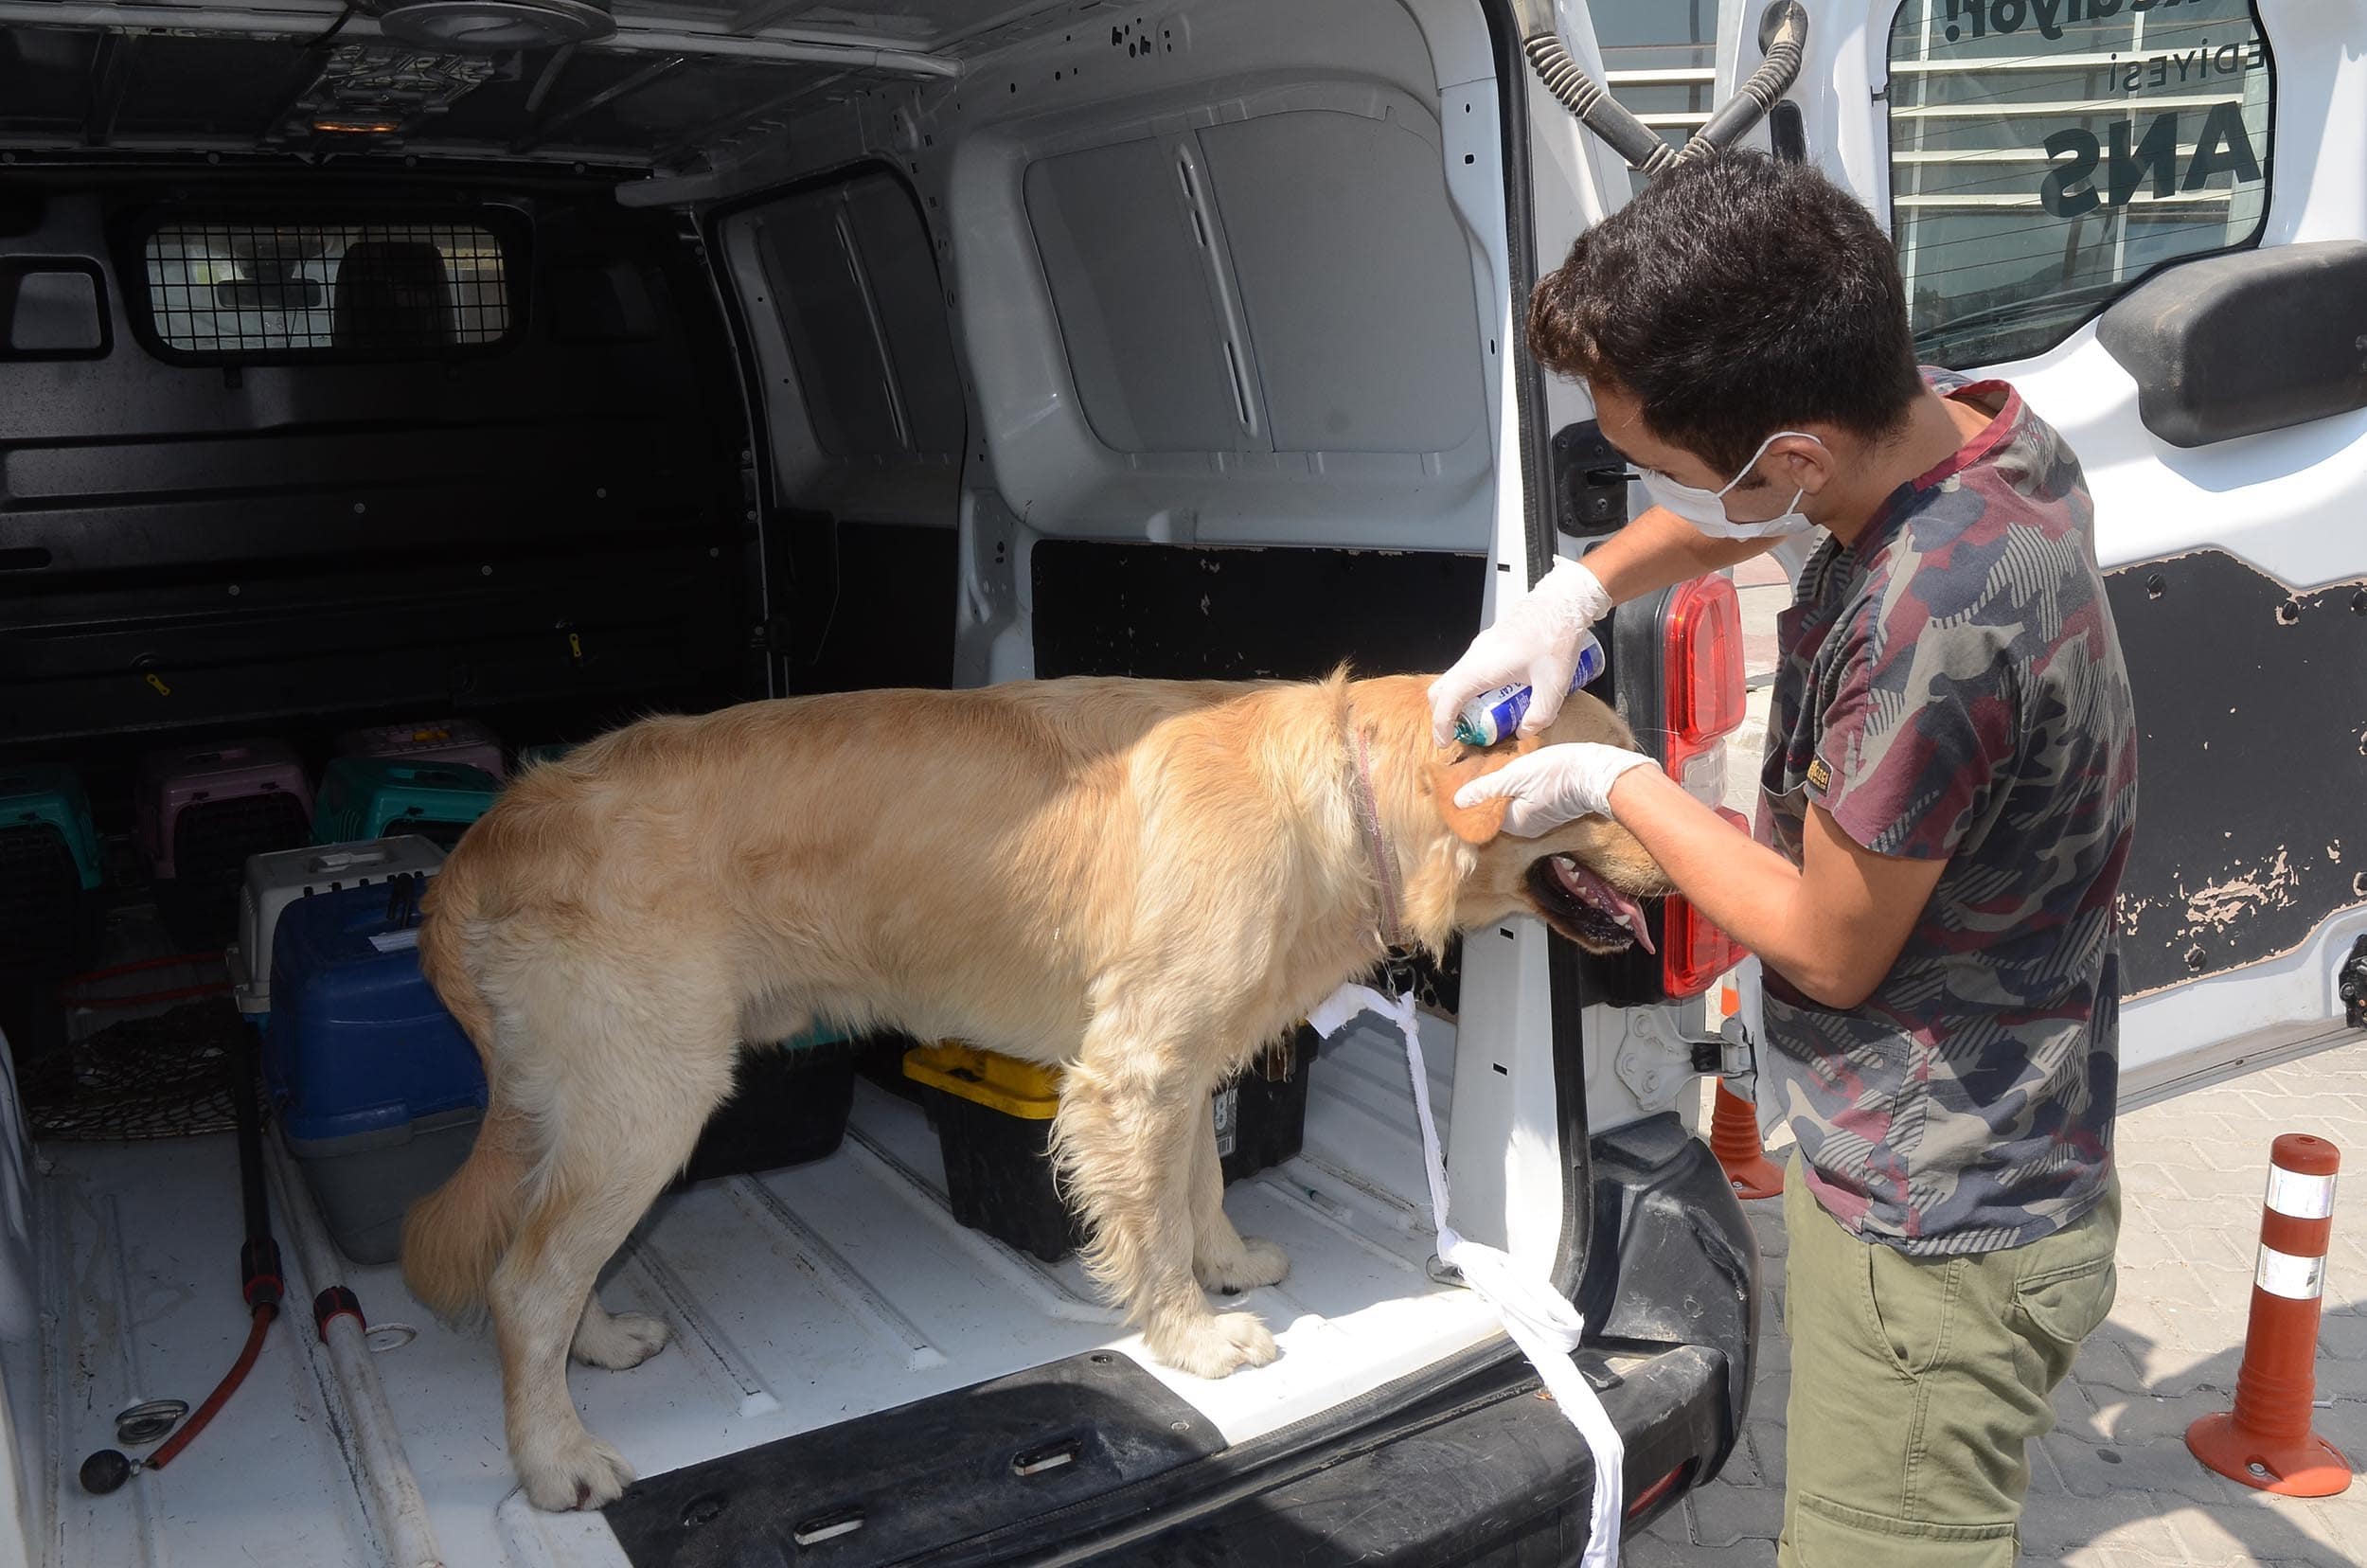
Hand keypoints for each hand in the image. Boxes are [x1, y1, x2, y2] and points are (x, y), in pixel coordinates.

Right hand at [1427, 558, 1612, 744]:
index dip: (1441, 725)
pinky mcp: (1490, 644)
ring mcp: (1480, 648)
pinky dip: (1472, 688)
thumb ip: (1539, 715)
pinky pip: (1470, 670)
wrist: (1562, 601)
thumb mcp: (1553, 686)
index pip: (1446, 700)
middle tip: (1464, 732)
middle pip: (1442, 689)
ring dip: (1461, 700)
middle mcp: (1475, 656)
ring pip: (1456, 678)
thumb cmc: (1556, 635)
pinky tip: (1499, 695)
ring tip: (1485, 717)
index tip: (1446, 742)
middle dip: (1446, 714)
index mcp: (1482, 668)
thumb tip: (1524, 732)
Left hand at [1453, 742, 1657, 836]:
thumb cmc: (1556, 773)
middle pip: (1500, 810)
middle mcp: (1529, 826)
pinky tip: (1522, 770)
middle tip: (1480, 771)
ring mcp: (1545, 818)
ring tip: (1498, 767)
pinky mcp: (1557, 807)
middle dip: (1490, 793)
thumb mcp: (1514, 776)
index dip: (1475, 799)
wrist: (1597, 773)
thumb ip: (1485, 789)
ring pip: (1516, 803)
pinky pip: (1531, 799)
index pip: (1486, 814)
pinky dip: (1523, 787)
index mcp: (1516, 823)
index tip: (1465, 783)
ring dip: (1507, 789)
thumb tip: (1458, 801)